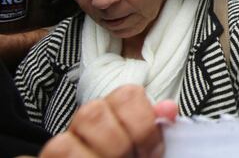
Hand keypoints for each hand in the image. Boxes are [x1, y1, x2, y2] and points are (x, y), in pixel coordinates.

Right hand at [40, 85, 177, 157]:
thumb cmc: (129, 156)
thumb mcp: (147, 145)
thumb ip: (155, 128)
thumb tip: (168, 110)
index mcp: (114, 112)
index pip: (126, 94)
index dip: (142, 122)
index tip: (152, 150)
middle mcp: (84, 123)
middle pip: (91, 113)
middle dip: (116, 143)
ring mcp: (62, 144)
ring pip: (62, 143)